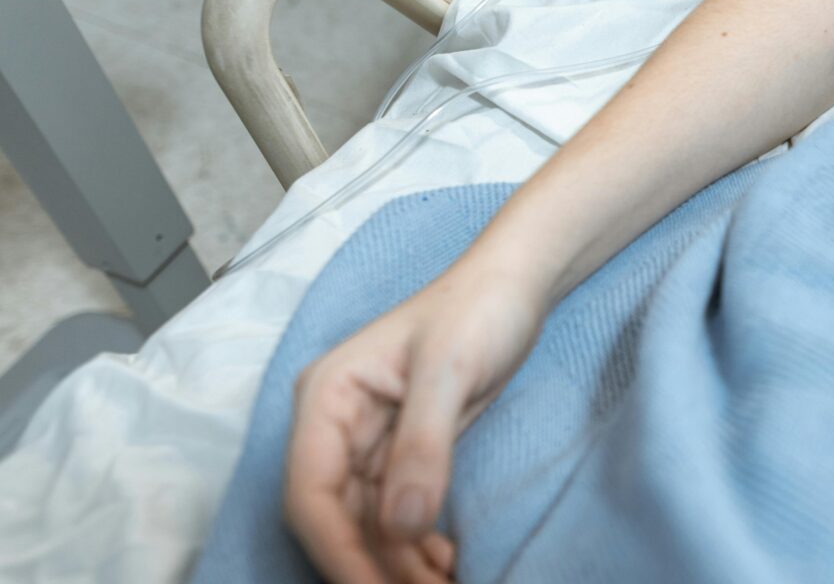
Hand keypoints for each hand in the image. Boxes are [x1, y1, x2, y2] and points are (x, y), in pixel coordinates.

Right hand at [284, 257, 549, 582]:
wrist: (517, 283)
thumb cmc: (480, 307)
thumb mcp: (452, 370)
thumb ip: (422, 445)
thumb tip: (400, 526)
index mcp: (327, 397)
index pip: (312, 492)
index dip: (340, 551)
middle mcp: (335, 424)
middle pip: (336, 517)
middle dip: (373, 565)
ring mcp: (366, 441)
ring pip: (366, 523)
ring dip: (397, 563)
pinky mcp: (400, 452)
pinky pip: (394, 513)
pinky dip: (414, 545)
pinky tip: (445, 563)